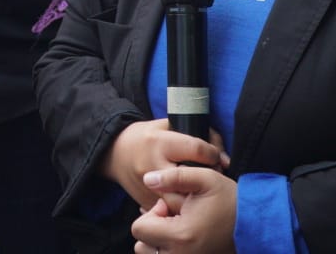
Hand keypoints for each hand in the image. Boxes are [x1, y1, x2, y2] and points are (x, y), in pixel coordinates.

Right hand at [102, 118, 226, 209]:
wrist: (115, 154)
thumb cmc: (146, 137)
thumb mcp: (165, 125)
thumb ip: (192, 132)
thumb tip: (220, 151)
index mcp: (159, 142)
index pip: (196, 149)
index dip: (213, 152)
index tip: (217, 155)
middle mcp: (154, 166)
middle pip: (192, 177)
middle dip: (208, 177)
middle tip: (214, 176)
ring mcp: (149, 187)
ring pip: (183, 200)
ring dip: (198, 197)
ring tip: (204, 190)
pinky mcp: (147, 202)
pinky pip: (172, 210)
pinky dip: (185, 208)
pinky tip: (191, 201)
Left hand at [130, 167, 238, 253]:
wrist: (256, 226)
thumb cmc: (230, 201)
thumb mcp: (205, 179)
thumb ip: (173, 176)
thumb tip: (147, 179)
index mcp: (181, 236)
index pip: (139, 228)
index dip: (152, 213)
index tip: (170, 207)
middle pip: (142, 246)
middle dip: (153, 229)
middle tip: (175, 218)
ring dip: (159, 241)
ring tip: (180, 228)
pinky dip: (169, 249)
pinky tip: (184, 238)